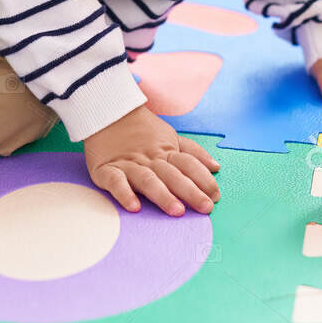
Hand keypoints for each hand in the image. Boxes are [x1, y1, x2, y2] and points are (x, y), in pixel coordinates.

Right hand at [83, 105, 220, 215]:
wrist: (105, 112)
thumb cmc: (140, 130)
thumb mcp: (170, 137)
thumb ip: (193, 153)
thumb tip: (216, 167)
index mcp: (165, 151)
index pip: (188, 164)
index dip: (203, 178)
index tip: (215, 195)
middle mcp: (149, 159)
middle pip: (172, 175)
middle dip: (190, 191)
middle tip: (205, 207)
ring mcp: (128, 165)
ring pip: (147, 180)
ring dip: (163, 195)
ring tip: (177, 211)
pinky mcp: (106, 170)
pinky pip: (115, 182)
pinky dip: (124, 194)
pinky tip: (134, 207)